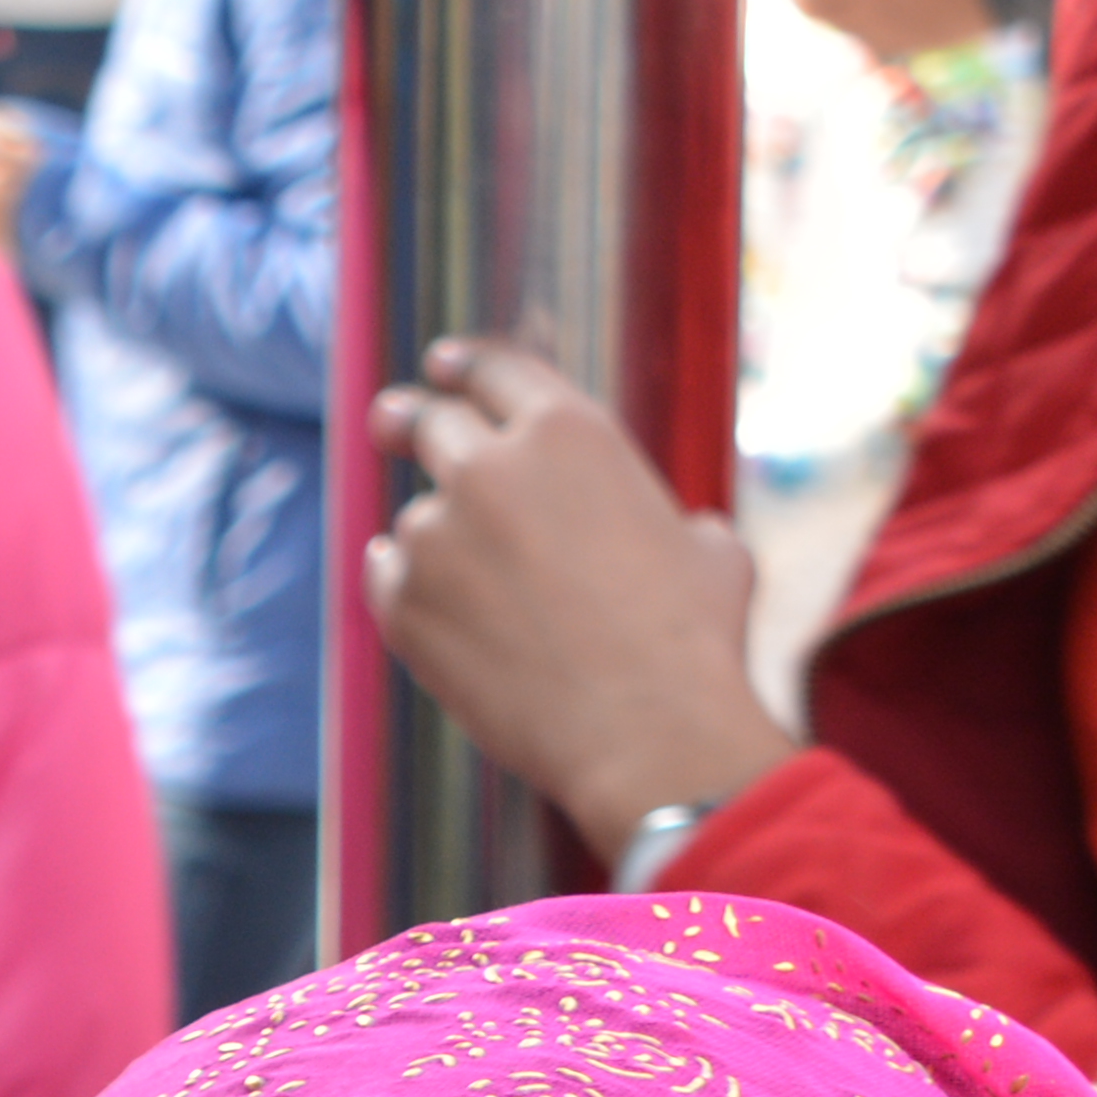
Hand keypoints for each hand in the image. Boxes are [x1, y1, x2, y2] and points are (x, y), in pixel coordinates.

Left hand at [361, 338, 793, 865]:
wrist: (647, 732)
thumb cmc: (695, 642)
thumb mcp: (709, 547)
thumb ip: (664, 517)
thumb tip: (678, 533)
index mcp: (570, 430)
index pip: (497, 370)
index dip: (462, 364)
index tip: (440, 368)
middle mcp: (492, 466)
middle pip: (431, 423)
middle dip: (407, 418)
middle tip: (392, 423)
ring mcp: (437, 534)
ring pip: (418, 518)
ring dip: (439, 542)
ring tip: (493, 603)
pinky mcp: (403, 604)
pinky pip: (387, 576)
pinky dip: (406, 588)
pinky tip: (446, 621)